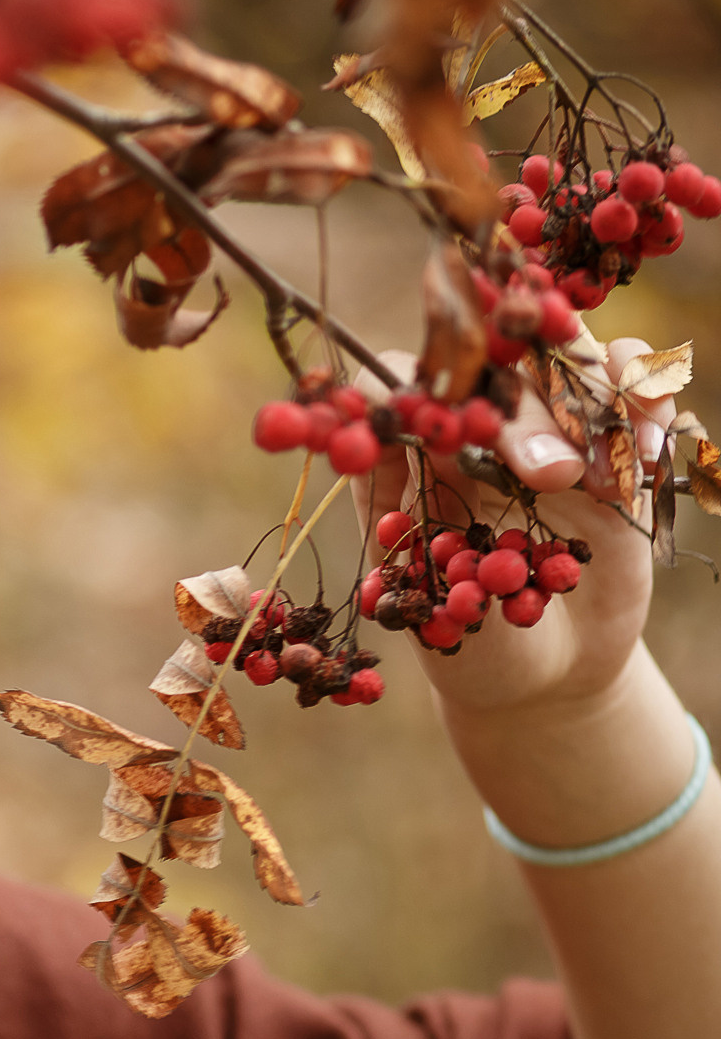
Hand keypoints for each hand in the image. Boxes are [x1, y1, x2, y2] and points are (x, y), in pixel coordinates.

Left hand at [355, 347, 656, 720]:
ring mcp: (544, 431)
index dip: (413, 394)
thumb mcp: (431, 609)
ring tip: (598, 480)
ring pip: (565, 360)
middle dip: (521, 419)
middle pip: (490, 373)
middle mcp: (471, 433)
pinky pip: (633, 388)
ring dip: (591, 400)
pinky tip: (644, 449)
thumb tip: (432, 482)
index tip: (444, 430)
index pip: (392, 388)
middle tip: (548, 478)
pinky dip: (646, 398)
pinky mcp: (611, 445)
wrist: (544, 678)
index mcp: (404, 462)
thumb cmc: (469, 646)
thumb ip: (425, 548)